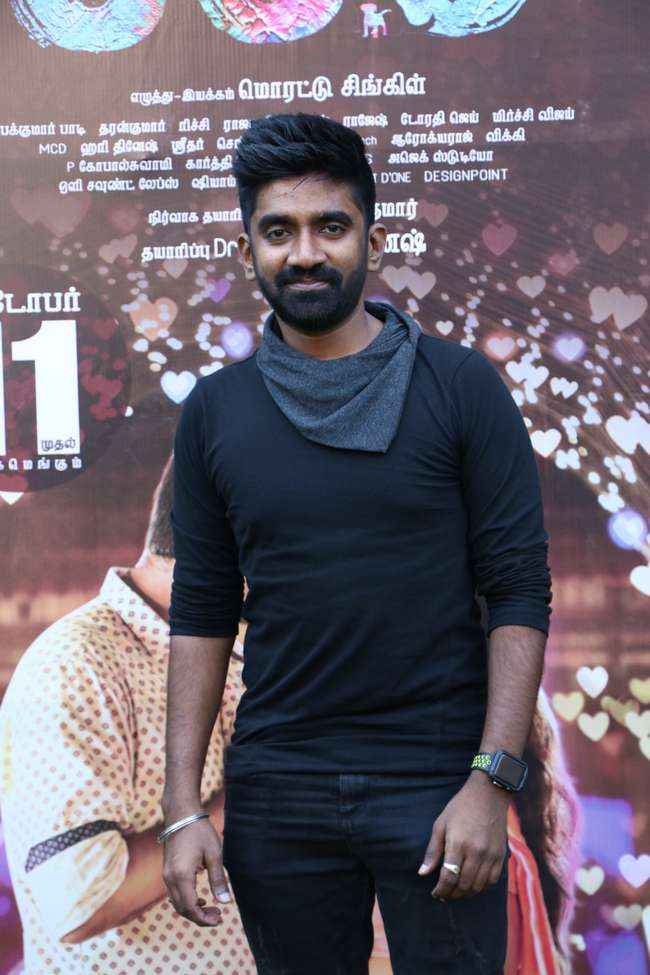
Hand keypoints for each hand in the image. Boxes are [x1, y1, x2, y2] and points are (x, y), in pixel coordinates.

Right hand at [163, 817, 231, 925]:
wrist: (181, 814)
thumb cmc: (199, 831)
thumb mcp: (214, 854)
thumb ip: (218, 880)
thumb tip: (225, 902)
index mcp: (181, 876)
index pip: (190, 908)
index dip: (204, 919)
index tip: (219, 920)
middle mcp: (169, 878)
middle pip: (182, 909)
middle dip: (199, 917)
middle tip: (218, 916)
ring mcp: (166, 875)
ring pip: (177, 903)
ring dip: (193, 910)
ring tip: (212, 909)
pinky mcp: (167, 871)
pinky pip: (175, 893)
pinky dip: (186, 900)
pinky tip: (200, 898)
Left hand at [417, 773, 508, 899]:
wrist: (488, 795)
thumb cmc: (460, 807)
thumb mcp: (441, 824)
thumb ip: (433, 851)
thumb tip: (423, 873)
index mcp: (458, 844)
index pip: (449, 877)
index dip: (441, 890)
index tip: (435, 893)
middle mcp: (476, 852)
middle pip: (463, 885)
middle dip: (452, 894)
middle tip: (444, 894)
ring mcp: (490, 855)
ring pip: (478, 886)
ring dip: (466, 893)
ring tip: (456, 891)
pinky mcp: (501, 855)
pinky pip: (492, 880)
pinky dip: (481, 887)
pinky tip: (472, 884)